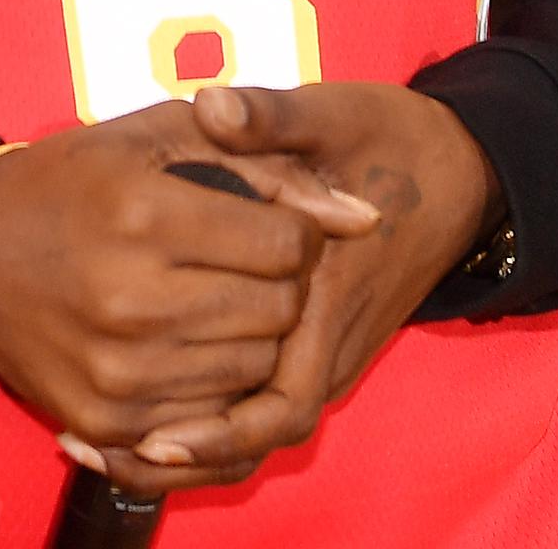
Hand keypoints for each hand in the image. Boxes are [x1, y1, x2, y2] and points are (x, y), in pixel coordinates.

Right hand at [0, 100, 377, 459]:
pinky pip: (209, 415)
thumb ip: (266, 164)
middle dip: (282, 282)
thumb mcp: (158, 136)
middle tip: (248, 261)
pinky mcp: (106, 420)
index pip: (286, 242)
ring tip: (218, 296)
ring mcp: (118, 369)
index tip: (269, 221)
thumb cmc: (73, 179)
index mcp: (146, 213)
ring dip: (254, 332)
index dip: (296, 229)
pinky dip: (216, 380)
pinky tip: (191, 340)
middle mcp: (132, 297)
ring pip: (253, 367)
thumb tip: (365, 216)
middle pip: (278, 310)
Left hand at [91, 82, 499, 496]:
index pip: (277, 403)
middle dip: (184, 450)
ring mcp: (331, 351)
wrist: (460, 169)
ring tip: (106, 441)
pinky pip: (268, 402)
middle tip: (97, 443)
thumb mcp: (331, 116)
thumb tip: (211, 107)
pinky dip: (215, 417)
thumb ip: (269, 116)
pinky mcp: (324, 344)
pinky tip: (154, 408)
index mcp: (331, 294)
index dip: (212, 430)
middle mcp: (332, 341)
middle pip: (259, 432)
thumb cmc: (389, 139)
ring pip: (261, 425)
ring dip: (192, 440)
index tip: (144, 433)